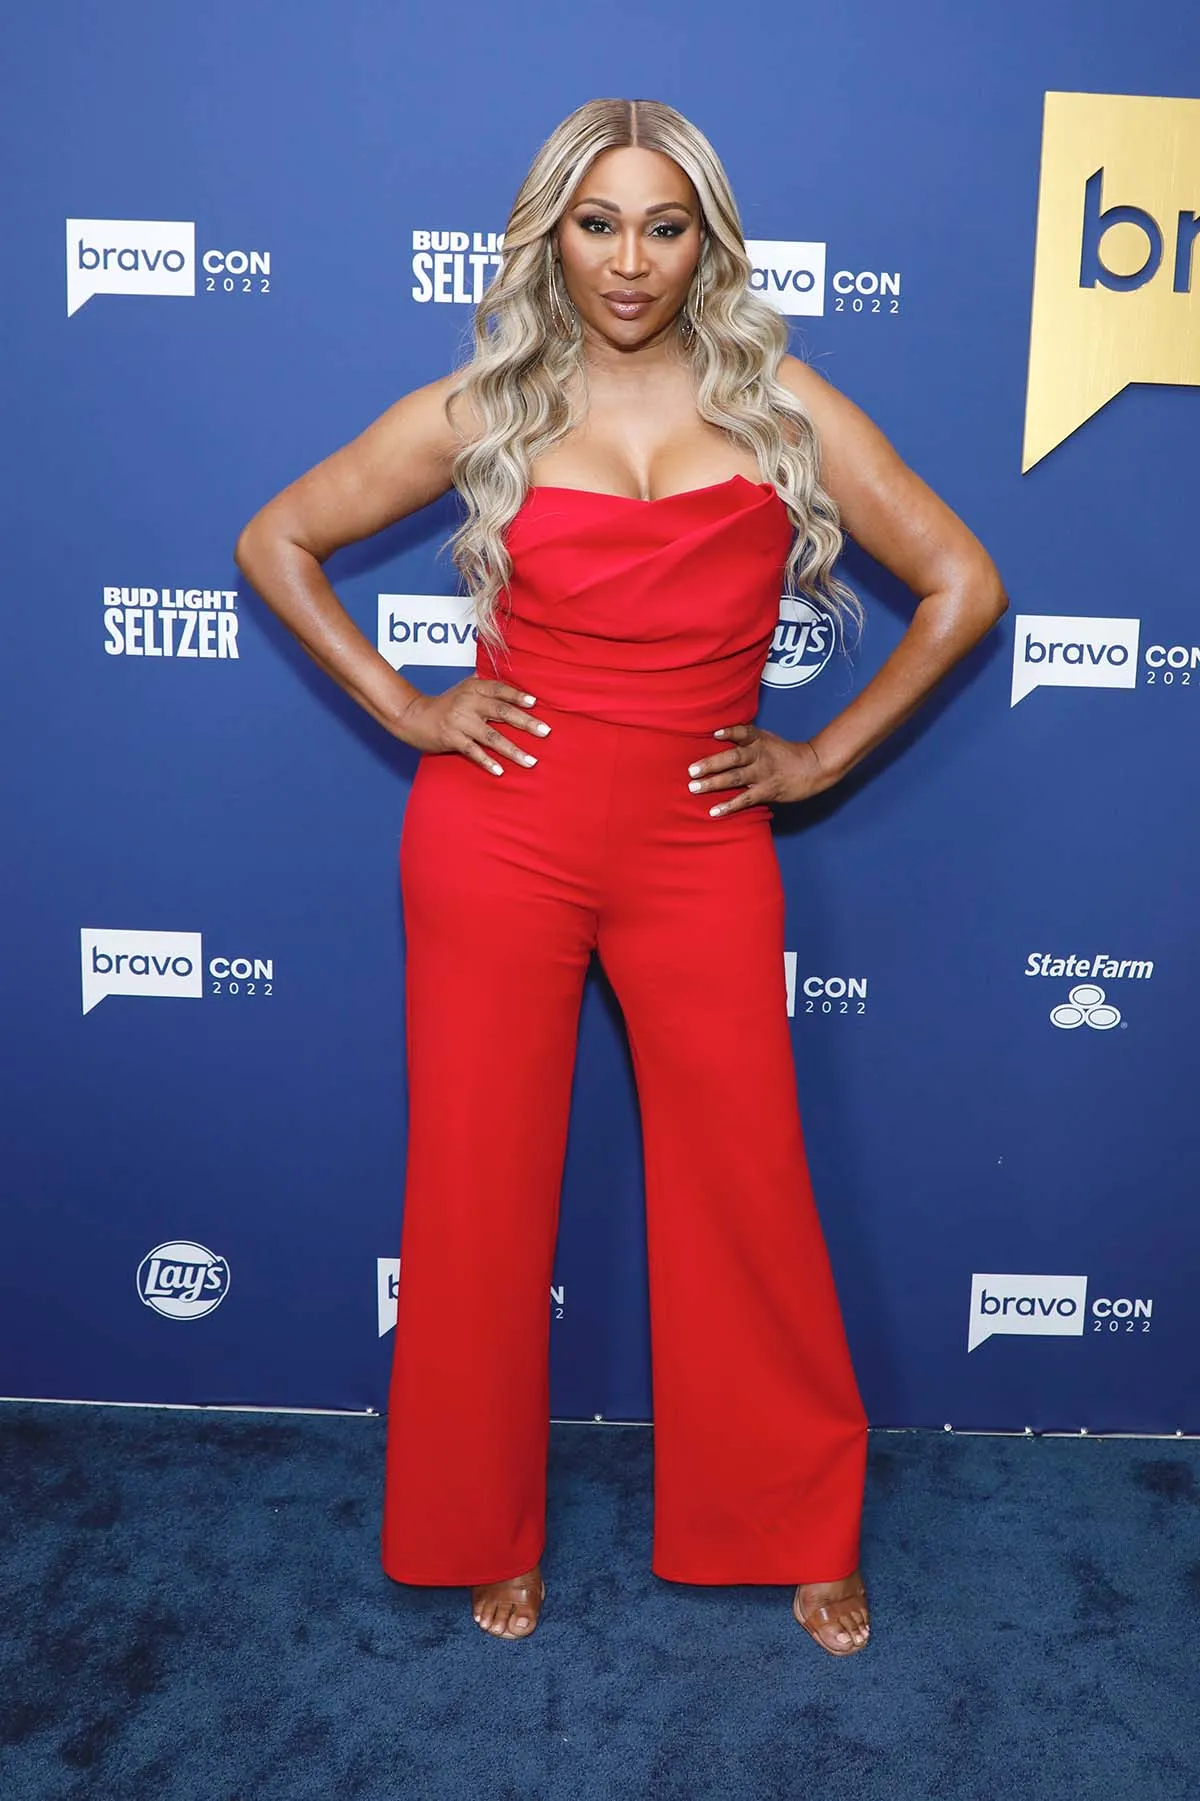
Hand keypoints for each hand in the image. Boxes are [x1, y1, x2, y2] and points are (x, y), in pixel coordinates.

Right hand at [396, 677, 550, 774]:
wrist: (413, 716)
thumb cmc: (443, 704)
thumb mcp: (463, 688)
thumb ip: (484, 686)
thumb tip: (508, 683)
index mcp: (473, 688)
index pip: (499, 689)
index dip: (517, 695)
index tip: (535, 703)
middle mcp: (468, 702)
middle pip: (501, 711)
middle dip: (525, 723)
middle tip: (545, 731)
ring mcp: (460, 721)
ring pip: (492, 736)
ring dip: (513, 750)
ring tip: (531, 761)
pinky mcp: (451, 738)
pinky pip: (473, 752)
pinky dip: (487, 762)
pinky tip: (500, 771)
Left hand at [686, 724, 836, 816]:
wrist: (814, 767)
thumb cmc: (786, 753)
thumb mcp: (768, 739)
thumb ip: (747, 739)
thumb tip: (720, 736)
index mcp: (760, 740)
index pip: (743, 732)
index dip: (730, 732)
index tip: (715, 734)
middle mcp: (760, 755)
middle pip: (733, 757)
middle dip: (711, 764)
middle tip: (691, 771)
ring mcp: (763, 774)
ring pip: (735, 778)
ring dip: (713, 783)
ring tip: (695, 788)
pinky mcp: (768, 790)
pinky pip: (745, 799)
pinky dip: (729, 805)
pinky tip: (714, 811)